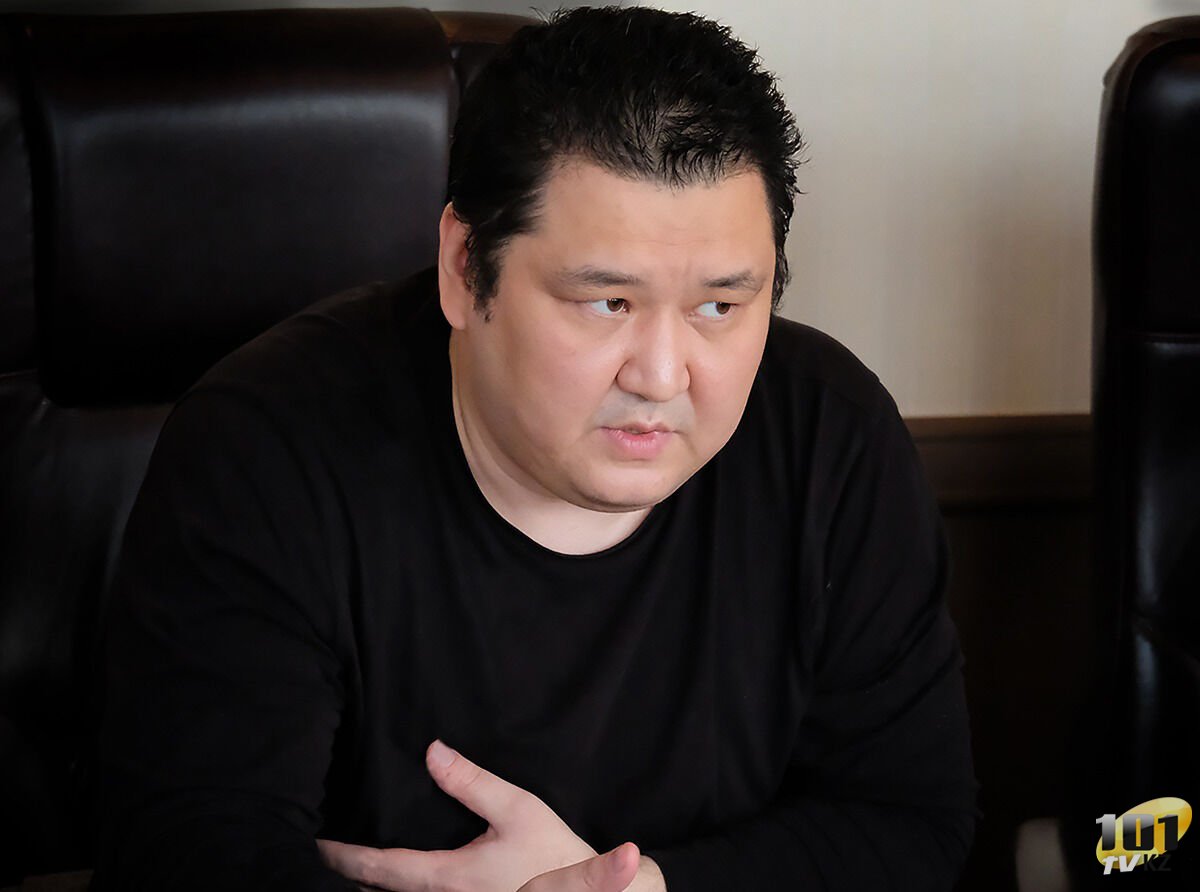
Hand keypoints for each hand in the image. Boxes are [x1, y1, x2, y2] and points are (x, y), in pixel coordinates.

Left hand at [317, 739, 645, 891]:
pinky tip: (393, 882)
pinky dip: (395, 891)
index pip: (378, 869)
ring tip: (345, 868)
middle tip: (319, 855)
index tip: (316, 844)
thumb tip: (432, 751)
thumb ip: (471, 782)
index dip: (343, 857)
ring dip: (370, 887)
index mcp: (446, 878)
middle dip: (346, 878)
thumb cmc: (553, 852)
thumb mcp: (517, 809)